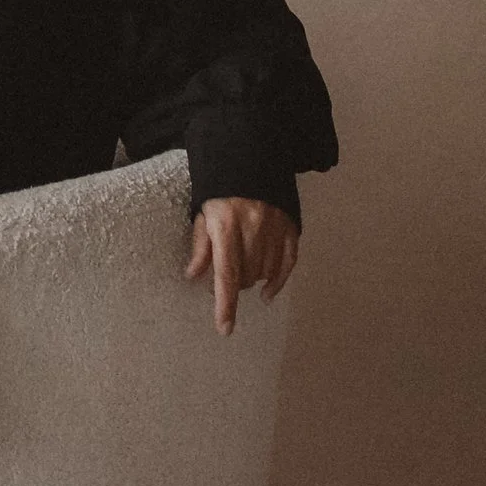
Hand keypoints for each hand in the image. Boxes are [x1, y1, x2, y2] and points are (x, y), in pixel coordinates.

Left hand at [185, 196, 299, 334]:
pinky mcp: (291, 227)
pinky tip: (268, 293)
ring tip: (242, 272)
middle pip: (246, 276)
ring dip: (252, 280)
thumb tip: (194, 276)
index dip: (225, 304)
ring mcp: (276, 229)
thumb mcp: (203, 212)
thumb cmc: (220, 188)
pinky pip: (288, 263)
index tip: (225, 328)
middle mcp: (253, 229)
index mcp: (226, 226)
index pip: (226, 275)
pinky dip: (278, 281)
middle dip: (234, 283)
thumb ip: (201, 245)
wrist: (252, 157)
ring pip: (265, 272)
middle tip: (223, 276)